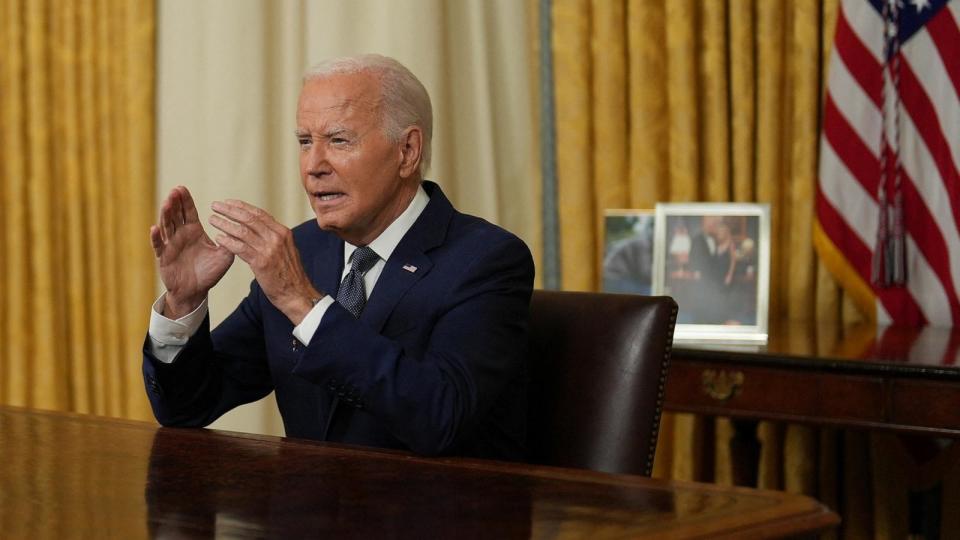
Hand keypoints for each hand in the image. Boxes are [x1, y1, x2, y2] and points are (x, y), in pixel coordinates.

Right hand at [150, 186, 234, 317]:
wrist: (196, 291)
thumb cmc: (209, 272)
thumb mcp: (224, 256)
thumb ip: (231, 243)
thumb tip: (240, 230)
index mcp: (194, 231)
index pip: (189, 212)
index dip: (185, 200)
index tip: (182, 188)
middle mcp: (181, 235)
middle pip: (176, 214)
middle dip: (175, 202)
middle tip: (175, 190)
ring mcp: (170, 245)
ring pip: (166, 226)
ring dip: (165, 214)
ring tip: (166, 203)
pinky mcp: (163, 257)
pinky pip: (158, 246)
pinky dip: (156, 237)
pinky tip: (154, 228)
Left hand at [208, 199, 321, 324]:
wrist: (297, 294)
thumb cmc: (289, 275)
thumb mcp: (286, 250)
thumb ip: (274, 239)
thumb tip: (260, 229)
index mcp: (283, 232)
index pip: (260, 214)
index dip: (242, 206)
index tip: (229, 202)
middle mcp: (277, 237)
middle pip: (249, 218)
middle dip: (230, 210)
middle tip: (216, 206)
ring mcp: (269, 250)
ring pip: (242, 231)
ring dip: (225, 224)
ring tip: (213, 219)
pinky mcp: (261, 263)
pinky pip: (240, 248)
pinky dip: (228, 241)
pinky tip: (218, 238)